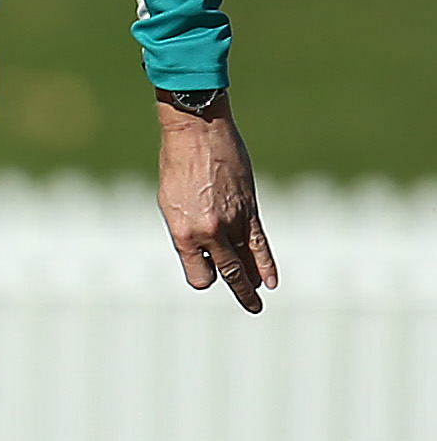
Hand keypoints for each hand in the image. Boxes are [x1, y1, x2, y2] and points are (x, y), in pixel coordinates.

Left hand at [155, 97, 275, 312]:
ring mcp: (230, 223)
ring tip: (259, 300)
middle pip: (226, 273)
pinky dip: (267, 264)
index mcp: (181, 232)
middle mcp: (206, 232)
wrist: (195, 134)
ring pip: (245, 263)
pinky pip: (260, 245)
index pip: (197, 273)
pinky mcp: (249, 210)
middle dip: (238, 291)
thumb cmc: (177, 165)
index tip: (208, 276)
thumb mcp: (171, 202)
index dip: (203, 277)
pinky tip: (271, 281)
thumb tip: (202, 246)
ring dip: (253, 283)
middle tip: (251, 306)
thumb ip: (187, 227)